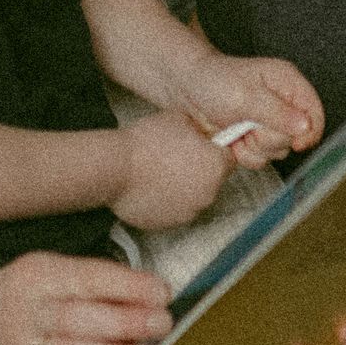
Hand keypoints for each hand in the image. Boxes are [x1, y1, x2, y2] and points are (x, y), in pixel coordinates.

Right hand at [0, 250, 171, 344]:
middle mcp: (25, 314)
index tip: (162, 293)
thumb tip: (151, 297)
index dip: (126, 286)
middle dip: (127, 322)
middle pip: (79, 319)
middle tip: (163, 325)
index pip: (85, 279)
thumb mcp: (44, 274)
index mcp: (34, 276)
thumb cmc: (20, 301)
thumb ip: (88, 282)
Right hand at [110, 109, 230, 228]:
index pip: (229, 160)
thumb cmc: (146, 142)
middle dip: (199, 170)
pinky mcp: (170, 224)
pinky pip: (175, 211)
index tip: (202, 148)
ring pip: (194, 197)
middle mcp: (209, 194)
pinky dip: (167, 202)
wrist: (116, 169)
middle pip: (212, 181)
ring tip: (161, 174)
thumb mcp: (179, 119)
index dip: (215, 152)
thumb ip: (200, 129)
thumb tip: (204, 133)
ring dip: (184, 188)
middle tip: (176, 158)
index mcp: (216, 166)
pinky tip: (152, 188)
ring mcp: (190, 212)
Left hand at [180, 48, 324, 167]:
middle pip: (297, 137)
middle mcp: (283, 102)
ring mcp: (269, 121)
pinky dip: (246, 154)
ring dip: (256, 147)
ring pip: (279, 150)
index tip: (295, 142)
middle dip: (269, 138)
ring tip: (237, 131)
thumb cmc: (212, 81)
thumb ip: (275, 112)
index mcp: (287, 83)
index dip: (310, 132)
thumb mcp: (244, 96)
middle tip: (248, 126)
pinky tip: (233, 140)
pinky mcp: (256, 136)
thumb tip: (304, 126)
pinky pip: (262, 157)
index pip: (315, 112)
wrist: (186, 90)